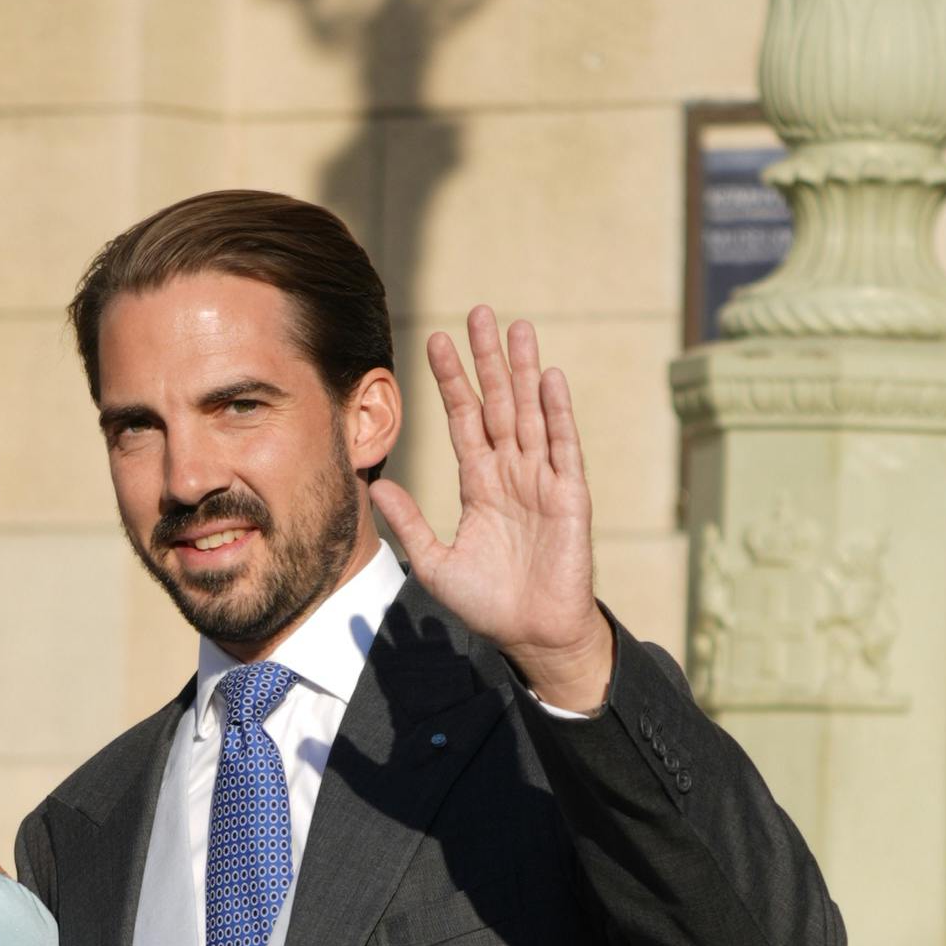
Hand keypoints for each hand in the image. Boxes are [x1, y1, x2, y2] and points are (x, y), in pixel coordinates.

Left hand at [369, 308, 610, 711]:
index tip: (434, 342)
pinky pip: (562, 446)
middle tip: (478, 312)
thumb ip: (410, 523)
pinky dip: (557, 413)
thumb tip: (376, 486)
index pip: (463, 420)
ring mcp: (542, 479)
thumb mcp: (435, 563)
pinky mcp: (569, 495)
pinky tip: (549, 378)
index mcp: (480, 483)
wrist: (531, 633)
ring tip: (518, 328)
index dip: (451, 382)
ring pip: (530, 412)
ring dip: (525, 371)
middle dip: (487, 360)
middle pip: (497, 403)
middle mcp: (511, 472)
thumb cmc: (487, 602)